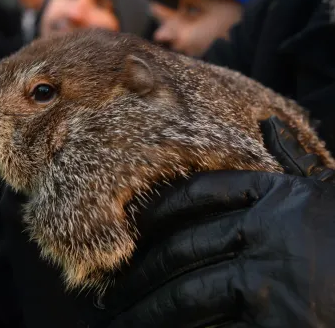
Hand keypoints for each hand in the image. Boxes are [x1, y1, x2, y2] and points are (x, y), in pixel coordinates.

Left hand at [86, 117, 334, 327]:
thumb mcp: (331, 195)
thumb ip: (298, 163)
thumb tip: (270, 122)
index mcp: (278, 200)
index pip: (200, 195)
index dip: (161, 209)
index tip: (136, 225)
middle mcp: (266, 236)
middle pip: (181, 250)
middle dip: (141, 274)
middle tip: (115, 292)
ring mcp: (268, 283)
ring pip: (186, 296)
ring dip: (149, 312)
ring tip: (123, 321)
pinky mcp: (274, 324)